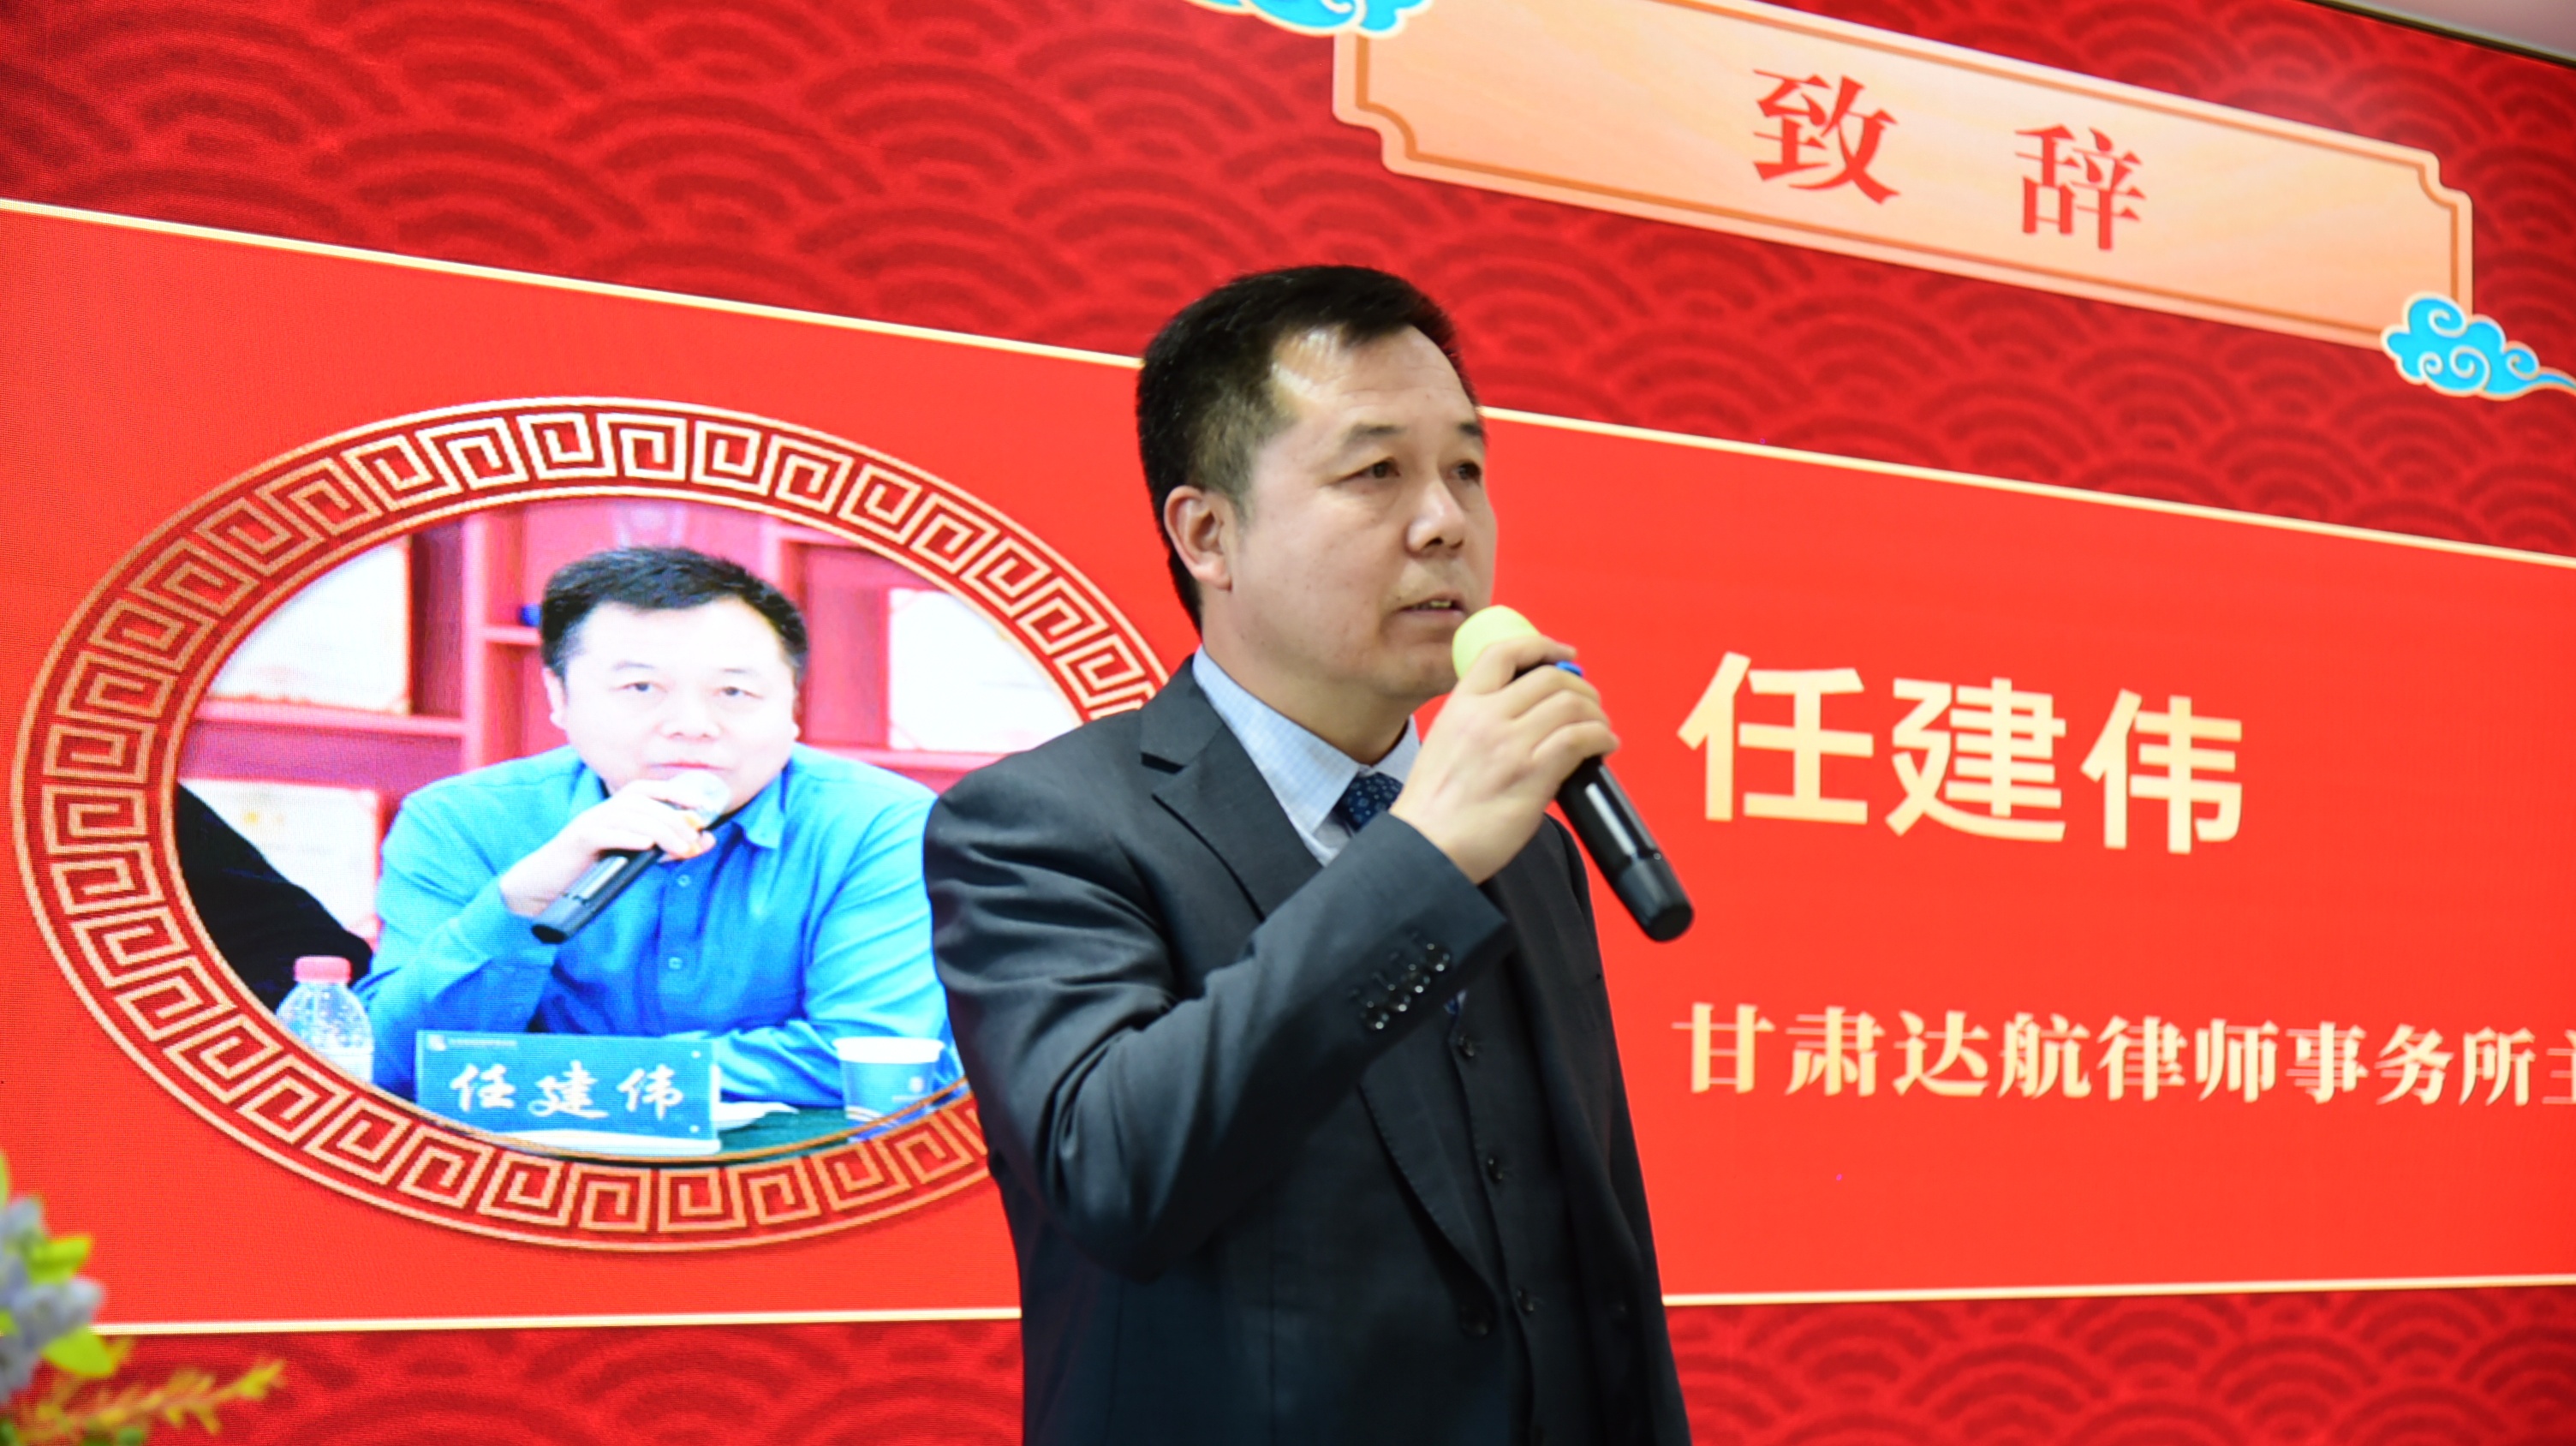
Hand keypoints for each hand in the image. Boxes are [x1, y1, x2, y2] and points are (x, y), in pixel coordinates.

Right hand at [496, 777, 719, 917]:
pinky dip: (627, 837)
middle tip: (694, 842)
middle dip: (674, 820)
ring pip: (629, 817)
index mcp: (617, 809)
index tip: (701, 804)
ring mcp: (589, 822)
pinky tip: (646, 846)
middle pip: (644, 804)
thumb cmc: (595, 868)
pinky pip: (604, 833)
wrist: (548, 885)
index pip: (647, 789)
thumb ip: (669, 848)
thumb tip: (705, 841)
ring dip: (660, 831)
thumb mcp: (636, 857)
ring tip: (681, 849)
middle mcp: (603, 810)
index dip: (675, 792)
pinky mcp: (578, 840)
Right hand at [1389, 631, 1616, 883]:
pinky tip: (1604, 747)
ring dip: (1595, 715)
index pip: (1505, 652)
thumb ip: (1478, 722)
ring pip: (1572, 704)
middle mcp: (1486, 716)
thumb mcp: (1444, 743)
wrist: (1426, 848)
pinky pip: (1580, 738)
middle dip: (1580, 687)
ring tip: (1600, 730)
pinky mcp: (1533, 774)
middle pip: (1550, 678)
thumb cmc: (1435, 808)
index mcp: (1461, 705)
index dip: (1543, 646)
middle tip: (1590, 706)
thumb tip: (1525, 715)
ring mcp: (1510, 744)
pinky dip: (1601, 737)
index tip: (1565, 655)